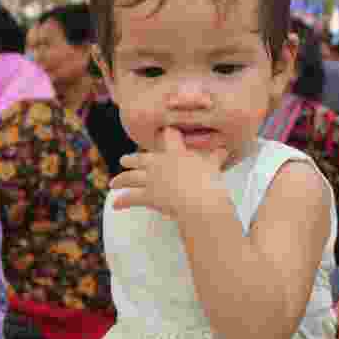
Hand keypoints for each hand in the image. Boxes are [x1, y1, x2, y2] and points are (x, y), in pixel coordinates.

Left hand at [110, 127, 229, 218]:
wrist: (199, 199)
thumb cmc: (207, 181)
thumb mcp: (213, 165)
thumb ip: (216, 156)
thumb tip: (224, 150)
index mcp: (175, 153)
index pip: (169, 137)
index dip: (167, 135)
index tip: (164, 133)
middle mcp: (159, 164)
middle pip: (140, 159)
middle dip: (131, 160)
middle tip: (124, 160)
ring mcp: (151, 179)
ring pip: (131, 178)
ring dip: (121, 180)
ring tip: (114, 183)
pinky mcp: (148, 195)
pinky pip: (131, 199)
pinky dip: (122, 202)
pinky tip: (115, 205)